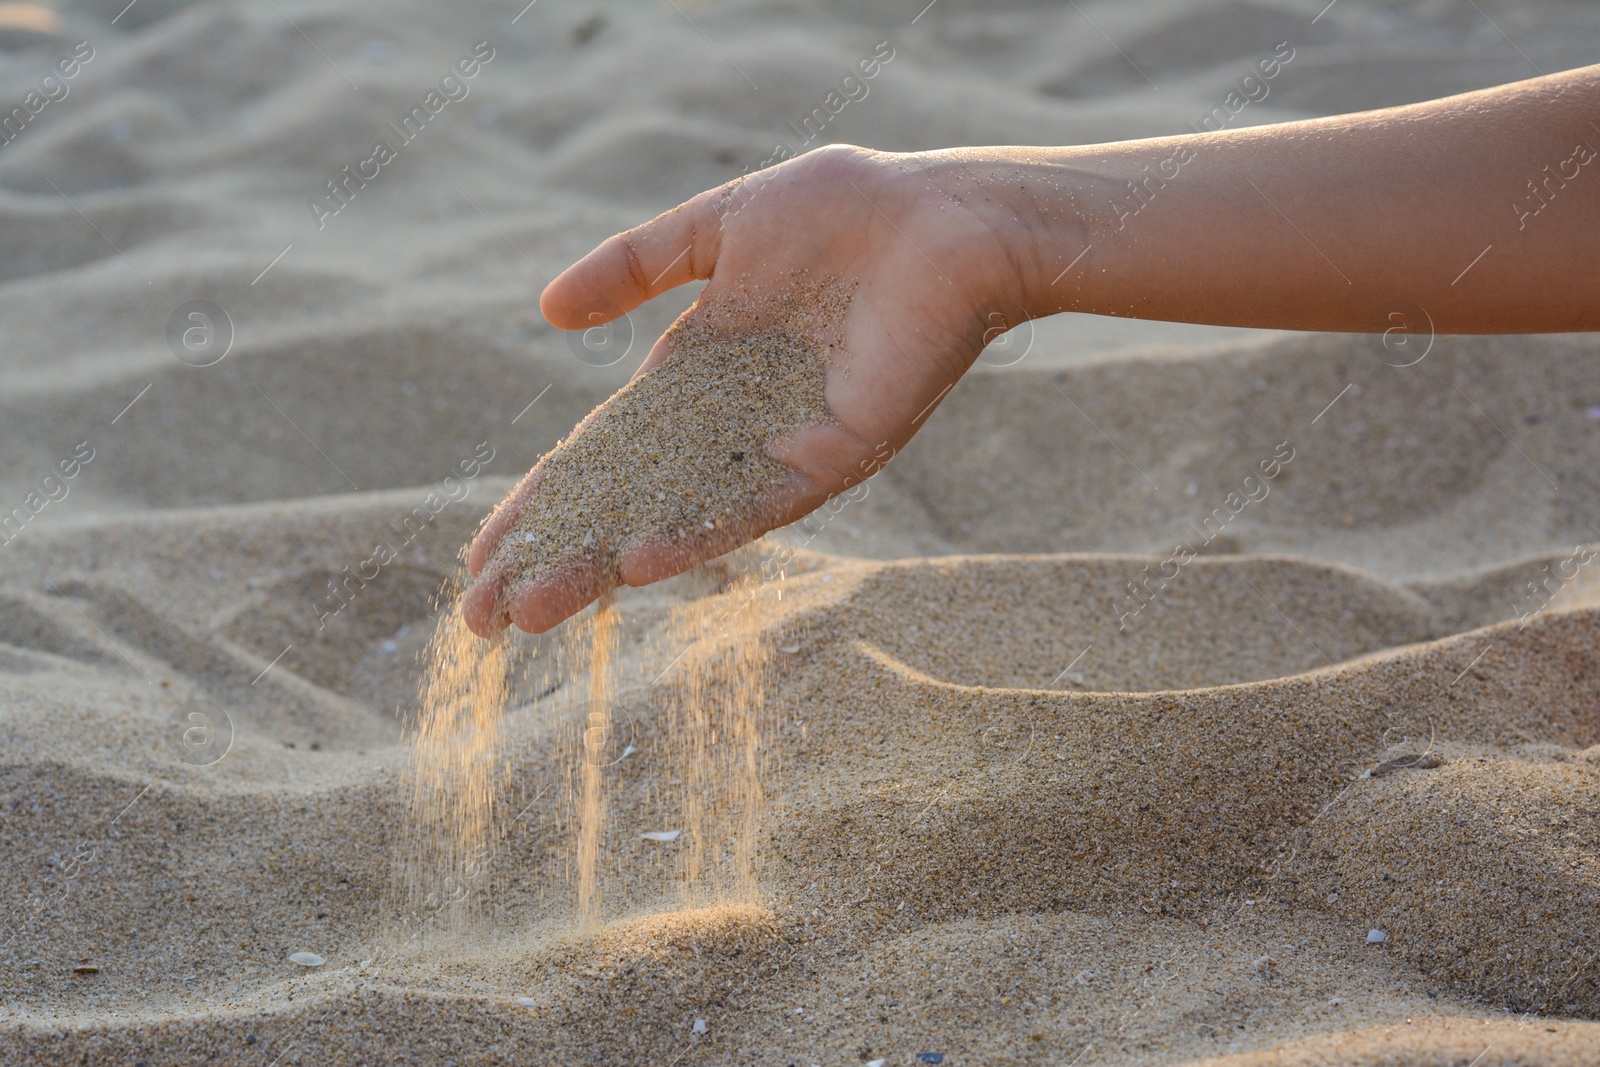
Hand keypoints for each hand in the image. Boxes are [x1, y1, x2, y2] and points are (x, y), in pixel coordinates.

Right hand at [463, 145, 1029, 635]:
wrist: (944, 217)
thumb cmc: (843, 212)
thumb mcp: (716, 230)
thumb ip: (634, 266)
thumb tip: (547, 310)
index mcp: (694, 377)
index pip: (599, 457)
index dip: (540, 506)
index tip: (479, 557)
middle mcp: (729, 427)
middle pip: (622, 506)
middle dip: (553, 558)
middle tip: (482, 620)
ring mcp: (776, 448)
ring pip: (674, 521)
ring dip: (604, 566)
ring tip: (533, 612)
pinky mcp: (832, 456)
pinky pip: (754, 505)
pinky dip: (695, 534)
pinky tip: (638, 565)